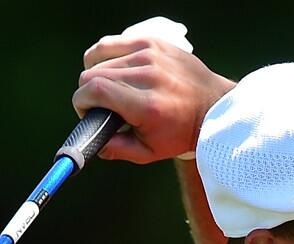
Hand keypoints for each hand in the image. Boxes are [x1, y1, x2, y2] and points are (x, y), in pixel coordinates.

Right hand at [73, 36, 234, 163]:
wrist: (212, 107)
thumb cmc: (179, 132)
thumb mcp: (149, 152)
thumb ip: (116, 149)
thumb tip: (91, 141)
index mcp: (147, 105)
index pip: (95, 90)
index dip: (81, 103)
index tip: (88, 113)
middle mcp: (148, 76)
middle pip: (92, 74)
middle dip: (88, 93)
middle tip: (102, 106)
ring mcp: (150, 55)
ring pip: (99, 59)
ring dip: (97, 76)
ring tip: (109, 90)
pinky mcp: (152, 42)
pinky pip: (111, 44)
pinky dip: (104, 57)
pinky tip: (111, 70)